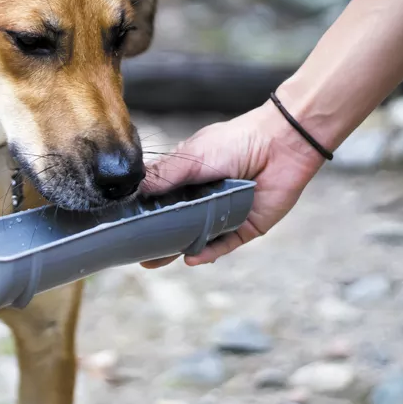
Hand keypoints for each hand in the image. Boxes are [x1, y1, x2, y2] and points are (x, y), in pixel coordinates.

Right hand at [138, 100, 326, 267]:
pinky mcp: (245, 227)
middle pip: (176, 225)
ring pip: (197, 238)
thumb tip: (134, 190)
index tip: (122, 225)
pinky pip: (224, 244)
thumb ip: (165, 175)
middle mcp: (203, 199)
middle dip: (157, 241)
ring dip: (177, 250)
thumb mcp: (191, 156)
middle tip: (137, 255)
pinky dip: (208, 252)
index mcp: (187, 180)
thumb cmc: (235, 142)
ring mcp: (224, 214)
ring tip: (155, 262)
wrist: (280, 144)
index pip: (160, 200)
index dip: (143, 213)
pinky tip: (191, 258)